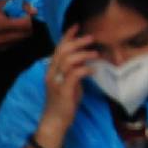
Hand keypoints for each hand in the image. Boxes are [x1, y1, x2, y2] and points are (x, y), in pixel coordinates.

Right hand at [0, 0, 33, 50]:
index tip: (26, 13)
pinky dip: (17, 36)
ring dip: (24, 31)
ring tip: (16, 24)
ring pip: (23, 39)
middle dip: (29, 25)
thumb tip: (34, 10)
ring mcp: (2, 46)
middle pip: (28, 33)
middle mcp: (3, 38)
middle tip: (23, 18)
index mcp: (2, 26)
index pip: (27, 24)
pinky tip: (10, 31)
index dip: (30, 18)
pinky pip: (16, 43)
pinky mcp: (0, 51)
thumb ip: (17, 5)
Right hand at [36, 26, 97, 147]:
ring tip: (95, 54)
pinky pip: (74, 75)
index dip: (67, 36)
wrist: (55, 121)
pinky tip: (93, 71)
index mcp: (52, 70)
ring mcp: (57, 82)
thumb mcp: (69, 83)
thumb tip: (87, 59)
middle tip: (92, 38)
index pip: (58, 48)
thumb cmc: (64, 102)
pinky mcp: (64, 91)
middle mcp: (52, 74)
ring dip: (83, 55)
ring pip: (68, 60)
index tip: (77, 26)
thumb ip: (74, 70)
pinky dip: (85, 69)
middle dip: (78, 42)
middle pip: (63, 51)